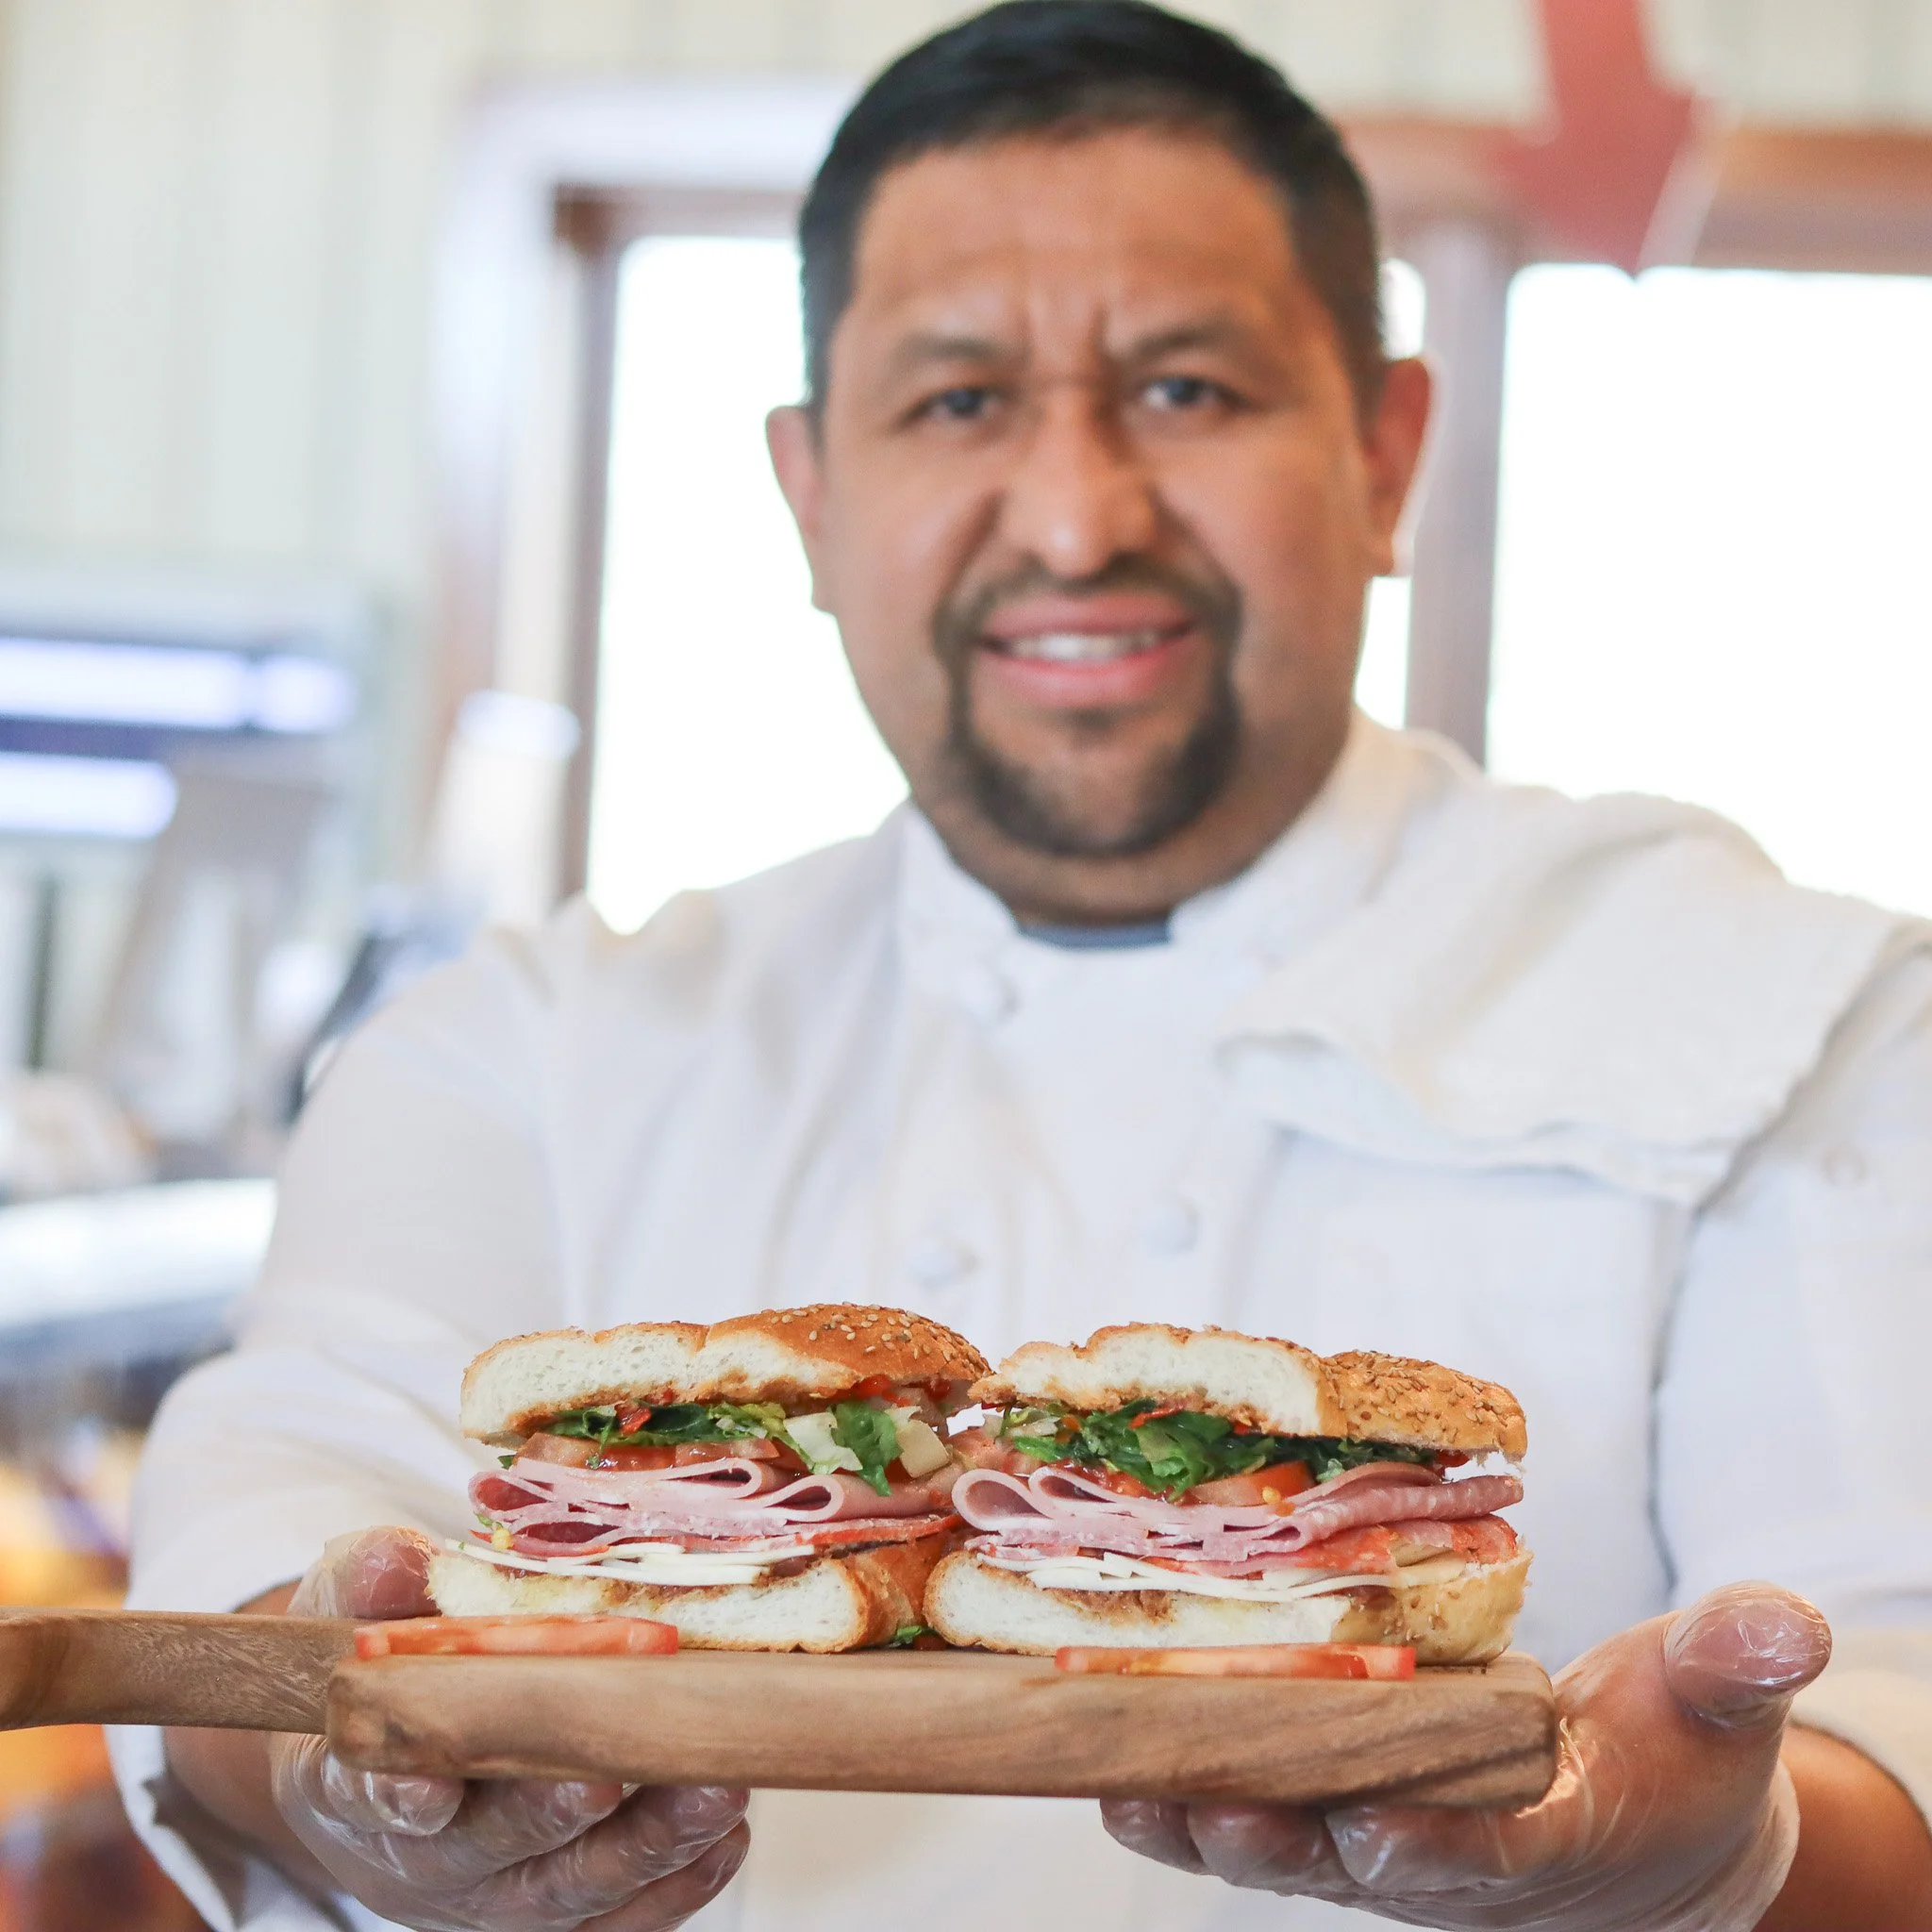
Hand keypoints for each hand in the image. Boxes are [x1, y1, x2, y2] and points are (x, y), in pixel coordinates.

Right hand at [269, 1527, 747, 1931]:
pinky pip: (618, 1914)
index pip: (368, 1797)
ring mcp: (492, 1893)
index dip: (398, 1796)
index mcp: (353, 1781)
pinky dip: (674, 1883)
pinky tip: (724, 1837)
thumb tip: (401, 1559)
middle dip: (548, 1813)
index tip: (432, 1787)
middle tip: (606, 1773)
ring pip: (568, 1890)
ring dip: (642, 1846)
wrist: (389, 1749)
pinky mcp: (555, 1910)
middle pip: (486, 1850)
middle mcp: (422, 1858)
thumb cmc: (384, 1668)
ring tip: (710, 1791)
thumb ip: (374, 1579)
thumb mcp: (356, 1607)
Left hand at [1102, 1582, 1831, 1931]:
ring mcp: (1374, 1842)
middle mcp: (1445, 1857)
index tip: (1378, 1819)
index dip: (1432, 1841)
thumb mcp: (1718, 1709)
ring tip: (1115, 1773)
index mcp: (1549, 1841)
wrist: (1642, 1823)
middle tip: (1200, 1791)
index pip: (1484, 1853)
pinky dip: (1179, 1790)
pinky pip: (1246, 1810)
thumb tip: (1784, 1620)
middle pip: (1347, 1855)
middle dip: (1274, 1827)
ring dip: (1196, 1813)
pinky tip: (1108, 1756)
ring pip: (1275, 1842)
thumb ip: (1735, 1666)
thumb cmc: (1678, 1757)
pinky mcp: (1329, 1813)